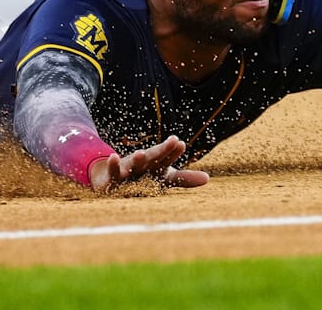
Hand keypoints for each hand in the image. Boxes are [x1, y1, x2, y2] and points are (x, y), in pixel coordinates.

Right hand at [88, 135, 208, 191]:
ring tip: (141, 153)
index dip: (173, 152)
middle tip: (174, 141)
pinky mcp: (113, 177)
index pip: (168, 158)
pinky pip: (113, 171)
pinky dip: (113, 164)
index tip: (181, 143)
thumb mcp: (165, 178)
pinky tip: (113, 157)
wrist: (114, 177)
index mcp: (157, 165)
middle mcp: (144, 164)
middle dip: (163, 150)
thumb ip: (185, 179)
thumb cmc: (144, 177)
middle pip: (154, 157)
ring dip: (138, 158)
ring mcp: (129, 169)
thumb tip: (208, 178)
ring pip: (134, 163)